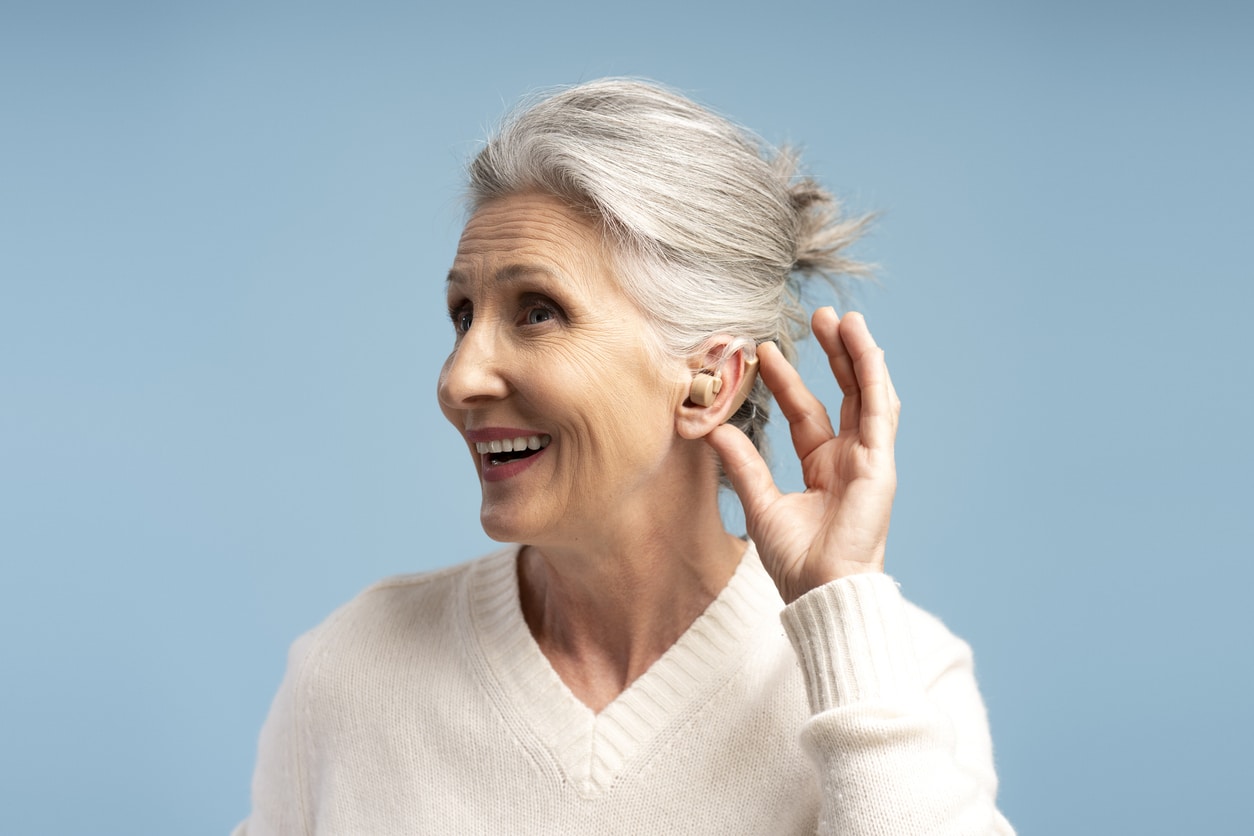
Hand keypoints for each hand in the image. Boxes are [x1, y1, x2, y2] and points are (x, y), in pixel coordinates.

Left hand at [705, 308, 900, 603]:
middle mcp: (849, 459)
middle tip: (819, 315)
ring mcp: (869, 459)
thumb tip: (711, 428)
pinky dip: (874, 377)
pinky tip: (866, 347)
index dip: (789, 380)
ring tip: (845, 318)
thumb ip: (742, 461)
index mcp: (824, 468)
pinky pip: (879, 411)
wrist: (820, 591)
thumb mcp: (760, 501)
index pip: (806, 412)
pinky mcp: (881, 464)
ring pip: (867, 394)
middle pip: (843, 394)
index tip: (766, 350)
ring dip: (859, 355)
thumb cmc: (795, 561)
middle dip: (833, 354)